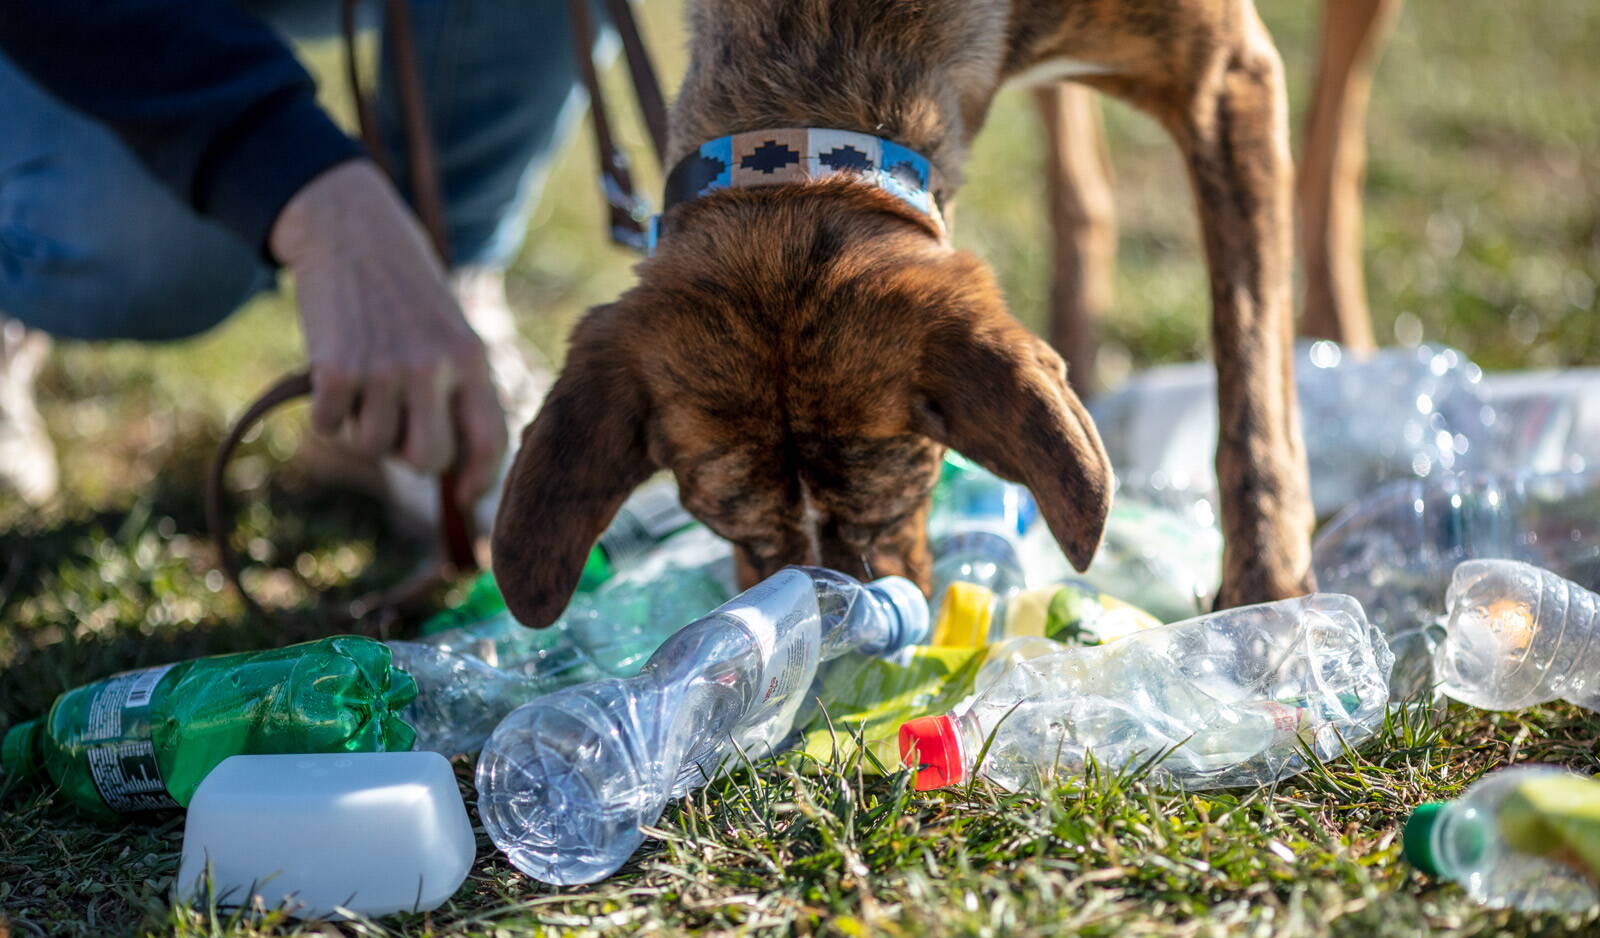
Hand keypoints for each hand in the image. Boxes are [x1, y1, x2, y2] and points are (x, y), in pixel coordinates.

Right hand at [269, 159, 505, 508]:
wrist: (349, 228)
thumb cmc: (403, 288)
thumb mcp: (448, 329)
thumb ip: (456, 388)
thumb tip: (452, 468)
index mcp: (471, 358)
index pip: (489, 440)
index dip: (479, 479)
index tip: (465, 496)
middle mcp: (433, 366)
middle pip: (428, 460)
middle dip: (408, 455)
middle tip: (394, 425)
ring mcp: (385, 368)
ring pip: (372, 447)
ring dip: (361, 429)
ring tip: (362, 387)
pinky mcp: (336, 367)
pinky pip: (329, 426)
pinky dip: (325, 413)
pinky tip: (331, 377)